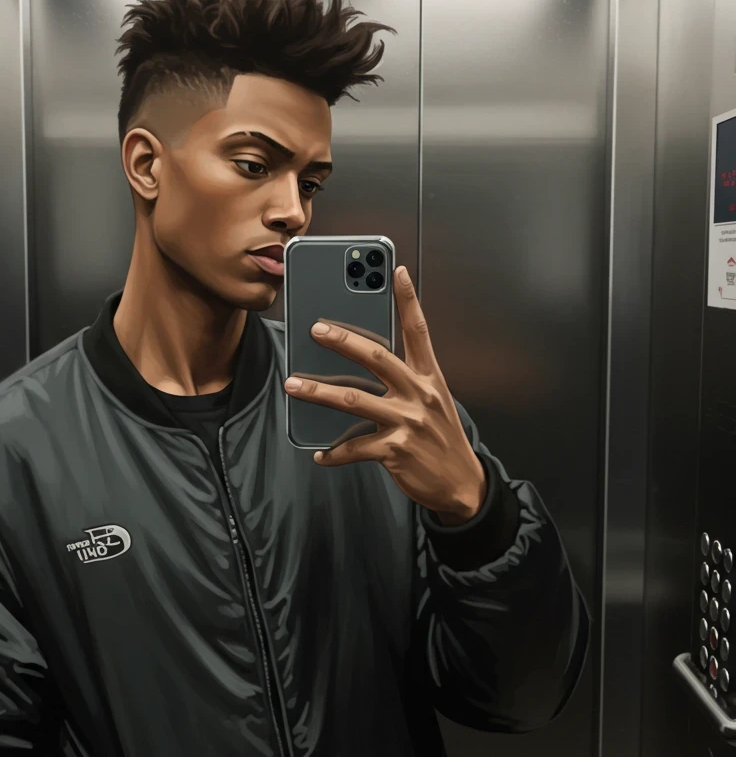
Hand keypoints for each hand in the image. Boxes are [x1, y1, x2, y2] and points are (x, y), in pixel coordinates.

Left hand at [283, 266, 487, 523]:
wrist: (462, 486)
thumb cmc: (442, 440)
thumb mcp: (434, 403)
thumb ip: (407, 381)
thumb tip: (365, 365)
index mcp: (431, 379)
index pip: (418, 331)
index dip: (408, 300)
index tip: (397, 271)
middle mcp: (420, 395)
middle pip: (377, 357)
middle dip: (344, 340)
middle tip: (316, 329)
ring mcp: (408, 422)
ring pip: (354, 400)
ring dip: (319, 391)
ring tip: (293, 385)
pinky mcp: (396, 451)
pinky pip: (355, 447)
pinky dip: (334, 452)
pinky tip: (321, 454)